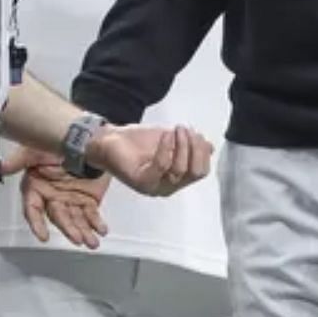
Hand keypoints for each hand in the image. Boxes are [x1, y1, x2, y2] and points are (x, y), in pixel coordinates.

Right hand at [0, 145, 109, 247]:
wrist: (86, 137)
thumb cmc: (59, 141)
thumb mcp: (36, 149)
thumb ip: (18, 160)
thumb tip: (1, 167)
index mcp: (37, 186)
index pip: (33, 208)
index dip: (36, 223)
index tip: (42, 235)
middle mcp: (53, 196)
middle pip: (58, 217)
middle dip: (67, 228)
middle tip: (76, 237)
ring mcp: (71, 199)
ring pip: (75, 220)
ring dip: (83, 232)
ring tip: (91, 241)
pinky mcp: (88, 200)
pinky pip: (91, 215)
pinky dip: (96, 224)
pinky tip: (101, 230)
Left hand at [86, 124, 212, 197]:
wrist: (108, 139)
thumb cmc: (137, 142)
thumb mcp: (169, 139)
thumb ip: (188, 144)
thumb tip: (209, 147)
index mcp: (176, 179)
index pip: (201, 171)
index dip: (202, 151)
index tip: (196, 133)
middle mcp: (167, 187)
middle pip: (195, 173)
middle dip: (195, 149)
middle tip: (186, 130)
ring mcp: (154, 187)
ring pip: (180, 170)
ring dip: (182, 145)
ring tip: (176, 129)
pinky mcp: (141, 182)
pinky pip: (162, 166)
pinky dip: (167, 148)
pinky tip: (165, 135)